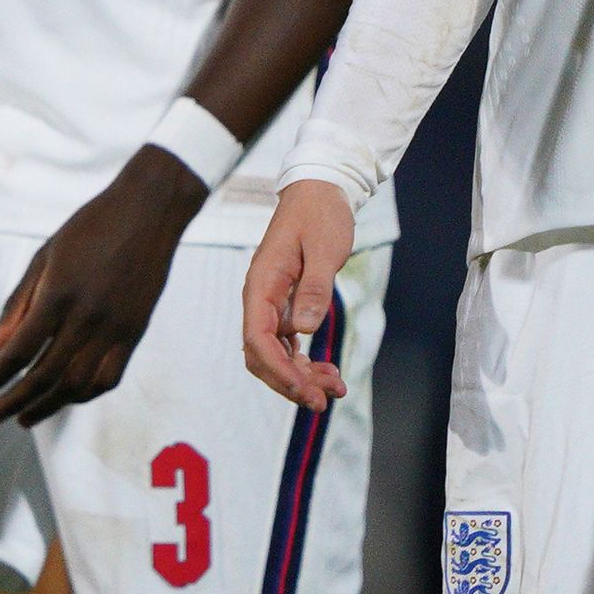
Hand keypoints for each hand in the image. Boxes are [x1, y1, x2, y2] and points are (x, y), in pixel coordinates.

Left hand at [0, 148, 207, 423]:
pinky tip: (65, 398)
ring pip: (78, 385)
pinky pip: (109, 378)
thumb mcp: (44, 256)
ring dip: (48, 406)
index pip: (20, 350)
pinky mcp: (135, 333)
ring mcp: (116, 329)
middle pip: (46, 375)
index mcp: (59, 294)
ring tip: (24, 417)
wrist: (148, 212)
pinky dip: (84, 395)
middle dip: (15, 400)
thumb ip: (18, 303)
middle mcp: (88, 317)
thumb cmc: (89, 227)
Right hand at [241, 178, 356, 408]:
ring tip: (335, 388)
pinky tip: (327, 371)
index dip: (279, 369)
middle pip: (261, 355)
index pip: (257, 338)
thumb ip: (315, 289)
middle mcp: (260, 299)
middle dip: (289, 382)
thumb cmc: (320, 216)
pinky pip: (287, 345)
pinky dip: (305, 363)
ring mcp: (272, 305)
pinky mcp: (286, 307)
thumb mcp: (325, 249)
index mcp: (262, 284)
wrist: (320, 193)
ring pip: (274, 355)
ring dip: (300, 377)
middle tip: (325, 400)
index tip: (306, 390)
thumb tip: (304, 330)